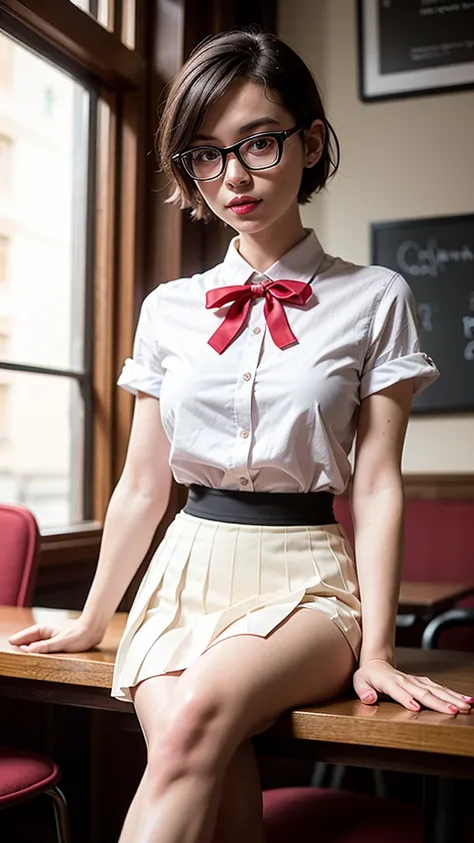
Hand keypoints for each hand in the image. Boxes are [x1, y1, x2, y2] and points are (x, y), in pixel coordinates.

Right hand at [8, 617, 103, 654]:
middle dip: (23, 641)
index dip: (19, 638)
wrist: (94, 630)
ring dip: (31, 644)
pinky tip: (40, 651)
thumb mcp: (61, 642)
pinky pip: (46, 643)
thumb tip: (29, 649)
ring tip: (23, 650)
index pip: (28, 634)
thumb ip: (45, 646)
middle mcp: (49, 631)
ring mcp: (54, 635)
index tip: (11, 642)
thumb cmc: (80, 634)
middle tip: (13, 646)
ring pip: (38, 640)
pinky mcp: (60, 640)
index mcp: (47, 629)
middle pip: (32, 637)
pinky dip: (40, 647)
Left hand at [353, 658, 473, 714]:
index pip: (399, 691)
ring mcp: (416, 681)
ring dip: (451, 698)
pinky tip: (466, 700)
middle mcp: (405, 681)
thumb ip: (363, 691)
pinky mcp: (423, 683)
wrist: (377, 663)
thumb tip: (369, 698)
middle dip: (439, 701)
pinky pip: (440, 689)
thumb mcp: (359, 682)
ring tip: (466, 706)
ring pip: (436, 689)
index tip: (416, 707)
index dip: (406, 699)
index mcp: (389, 682)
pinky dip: (453, 694)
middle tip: (454, 710)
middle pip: (423, 692)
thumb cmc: (368, 676)